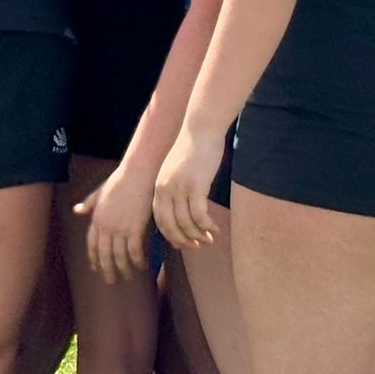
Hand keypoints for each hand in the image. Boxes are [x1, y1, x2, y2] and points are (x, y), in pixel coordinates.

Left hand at [79, 159, 156, 281]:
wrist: (138, 172)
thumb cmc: (121, 178)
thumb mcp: (100, 190)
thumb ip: (89, 203)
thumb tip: (76, 211)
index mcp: (97, 218)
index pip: (93, 244)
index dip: (94, 258)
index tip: (96, 268)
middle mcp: (106, 226)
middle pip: (105, 255)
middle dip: (107, 270)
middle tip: (111, 281)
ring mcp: (120, 228)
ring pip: (120, 256)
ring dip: (123, 268)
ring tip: (128, 276)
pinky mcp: (135, 228)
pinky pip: (135, 250)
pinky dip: (137, 260)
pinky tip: (141, 265)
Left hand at [153, 125, 225, 249]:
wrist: (202, 127)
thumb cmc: (193, 147)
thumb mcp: (176, 170)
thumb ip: (174, 188)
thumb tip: (180, 209)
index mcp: (159, 187)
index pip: (161, 221)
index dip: (171, 236)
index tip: (182, 244)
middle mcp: (166, 190)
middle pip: (171, 226)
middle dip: (184, 240)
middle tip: (197, 246)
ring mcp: (180, 188)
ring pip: (187, 223)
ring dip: (199, 235)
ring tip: (210, 239)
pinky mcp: (196, 186)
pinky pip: (200, 215)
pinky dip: (207, 226)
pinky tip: (215, 228)